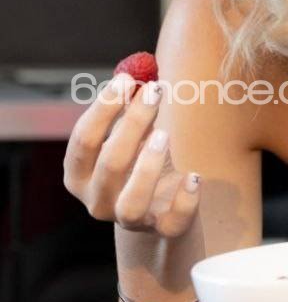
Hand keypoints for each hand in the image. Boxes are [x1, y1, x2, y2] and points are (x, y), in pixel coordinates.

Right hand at [63, 72, 200, 237]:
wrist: (160, 206)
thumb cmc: (140, 160)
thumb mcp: (133, 134)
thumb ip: (132, 105)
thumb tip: (140, 70)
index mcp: (79, 175)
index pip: (83, 141)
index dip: (103, 109)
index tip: (126, 79)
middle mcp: (97, 201)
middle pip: (110, 164)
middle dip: (131, 125)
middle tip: (154, 92)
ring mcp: (129, 221)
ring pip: (132, 201)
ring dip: (148, 166)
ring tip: (165, 134)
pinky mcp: (163, 230)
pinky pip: (173, 222)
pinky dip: (185, 199)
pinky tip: (194, 175)